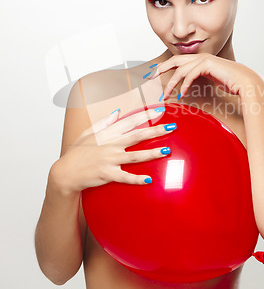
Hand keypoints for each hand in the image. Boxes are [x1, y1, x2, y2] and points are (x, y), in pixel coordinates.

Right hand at [50, 108, 174, 195]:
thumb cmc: (77, 152)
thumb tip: (118, 112)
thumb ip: (104, 122)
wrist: (65, 172)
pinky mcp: (107, 174)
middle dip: (156, 130)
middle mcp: (110, 145)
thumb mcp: (88, 132)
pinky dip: (137, 179)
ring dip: (152, 153)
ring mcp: (109, 159)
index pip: (131, 120)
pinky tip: (149, 179)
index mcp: (107, 133)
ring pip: (135, 156)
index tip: (161, 109)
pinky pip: (125, 177)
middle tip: (172, 126)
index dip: (147, 114)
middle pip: (137, 135)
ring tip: (167, 151)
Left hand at [150, 53, 260, 99]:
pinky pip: (190, 74)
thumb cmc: (231, 83)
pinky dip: (184, 85)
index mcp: (200, 60)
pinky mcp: (207, 64)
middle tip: (149, 78)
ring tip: (165, 96)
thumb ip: (200, 79)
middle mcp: (200, 57)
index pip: (178, 61)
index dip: (164, 67)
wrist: (246, 82)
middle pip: (174, 61)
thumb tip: (187, 87)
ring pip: (180, 70)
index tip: (154, 75)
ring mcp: (204, 59)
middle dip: (160, 69)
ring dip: (171, 84)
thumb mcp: (212, 81)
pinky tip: (182, 94)